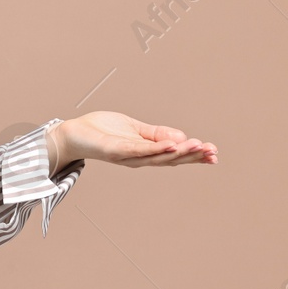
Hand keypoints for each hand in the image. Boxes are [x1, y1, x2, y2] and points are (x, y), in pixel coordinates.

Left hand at [55, 111, 217, 167]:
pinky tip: (170, 146)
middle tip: (213, 152)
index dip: (194, 155)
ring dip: (179, 152)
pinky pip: (138, 150)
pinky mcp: (114, 151)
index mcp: (145, 152)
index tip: (214, 153)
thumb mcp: (136, 129)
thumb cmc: (103, 131)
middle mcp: (139, 159)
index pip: (174, 155)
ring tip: (197, 146)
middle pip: (170, 159)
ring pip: (158, 156)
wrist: (74, 133)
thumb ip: (157, 134)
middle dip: (192, 156)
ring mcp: (127, 157)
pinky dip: (155, 149)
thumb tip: (181, 138)